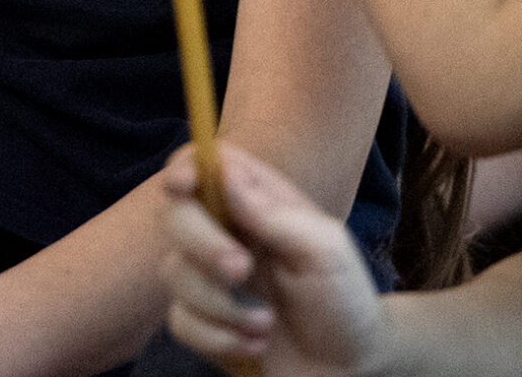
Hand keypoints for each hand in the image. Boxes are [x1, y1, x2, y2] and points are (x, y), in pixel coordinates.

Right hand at [163, 145, 391, 376]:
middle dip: (203, 244)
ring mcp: (210, 279)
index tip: (182, 186)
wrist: (346, 366)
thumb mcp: (324, 250)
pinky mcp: (203, 321)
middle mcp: (227, 234)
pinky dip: (218, 338)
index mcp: (258, 203)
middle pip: (176, 216)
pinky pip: (180, 321)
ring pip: (175, 273)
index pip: (206, 166)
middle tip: (242, 270)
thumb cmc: (343, 299)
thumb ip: (275, 213)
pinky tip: (256, 343)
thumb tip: (226, 173)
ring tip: (267, 323)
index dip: (186, 167)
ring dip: (222, 305)